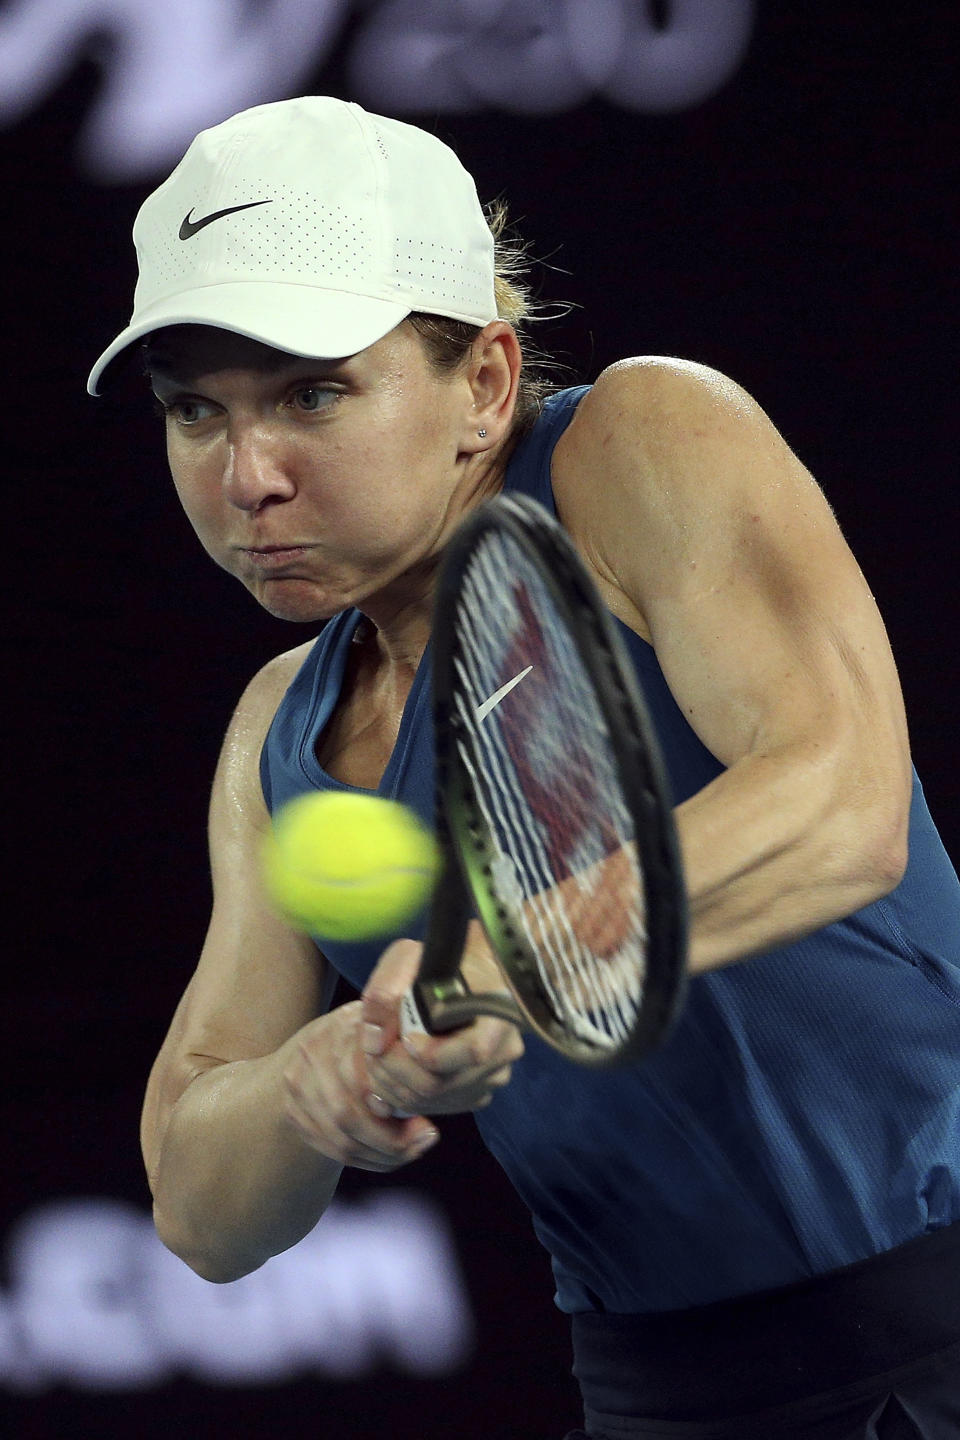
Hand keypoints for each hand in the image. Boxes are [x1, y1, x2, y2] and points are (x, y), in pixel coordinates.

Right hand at [280, 1000, 439, 1171]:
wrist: (310, 1049)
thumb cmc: (365, 1037)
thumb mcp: (386, 1026)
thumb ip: (404, 1041)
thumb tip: (429, 1074)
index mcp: (340, 1027)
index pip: (361, 1077)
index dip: (391, 1105)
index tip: (424, 1120)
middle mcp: (312, 1054)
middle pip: (347, 1114)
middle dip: (392, 1139)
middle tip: (425, 1139)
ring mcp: (297, 1086)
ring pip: (341, 1139)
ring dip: (382, 1154)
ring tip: (413, 1150)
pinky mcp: (293, 1114)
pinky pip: (332, 1149)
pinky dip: (365, 1160)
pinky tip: (389, 1157)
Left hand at [361, 935, 523, 1117]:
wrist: (467, 976)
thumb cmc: (440, 963)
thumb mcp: (409, 958)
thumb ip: (385, 990)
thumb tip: (375, 1041)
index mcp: (499, 1014)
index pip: (473, 1052)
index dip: (430, 1053)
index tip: (406, 1036)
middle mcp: (503, 1052)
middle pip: (442, 1083)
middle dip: (395, 1069)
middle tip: (374, 1049)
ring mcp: (491, 1078)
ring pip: (432, 1100)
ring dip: (393, 1083)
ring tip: (377, 1056)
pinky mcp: (474, 1094)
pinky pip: (434, 1107)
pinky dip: (404, 1094)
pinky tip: (392, 1070)